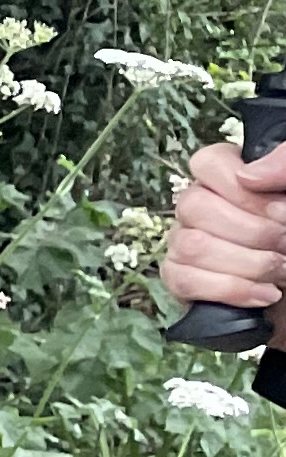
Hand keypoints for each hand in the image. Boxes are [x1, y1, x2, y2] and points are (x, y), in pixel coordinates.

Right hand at [165, 138, 285, 330]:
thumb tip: (248, 175)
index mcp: (228, 176)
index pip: (207, 163)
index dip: (240, 188)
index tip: (281, 210)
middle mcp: (199, 206)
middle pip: (195, 207)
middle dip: (253, 232)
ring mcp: (184, 242)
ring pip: (191, 246)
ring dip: (248, 264)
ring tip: (282, 271)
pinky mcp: (181, 279)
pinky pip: (184, 281)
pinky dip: (232, 289)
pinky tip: (266, 293)